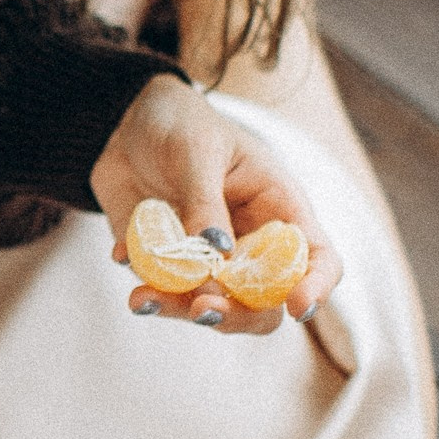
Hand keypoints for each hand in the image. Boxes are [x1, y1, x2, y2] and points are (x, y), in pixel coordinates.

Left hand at [89, 73, 340, 338]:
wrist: (126, 123)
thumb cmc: (181, 123)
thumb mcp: (197, 150)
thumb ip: (205, 202)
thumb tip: (217, 255)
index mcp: (277, 209)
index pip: (317, 258)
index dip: (316, 286)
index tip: (297, 308)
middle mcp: (249, 244)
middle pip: (263, 303)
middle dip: (236, 315)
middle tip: (201, 308)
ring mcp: (209, 262)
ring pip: (210, 307)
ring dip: (179, 310)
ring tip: (143, 298)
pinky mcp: (169, 267)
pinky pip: (163, 293)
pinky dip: (144, 287)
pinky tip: (121, 254)